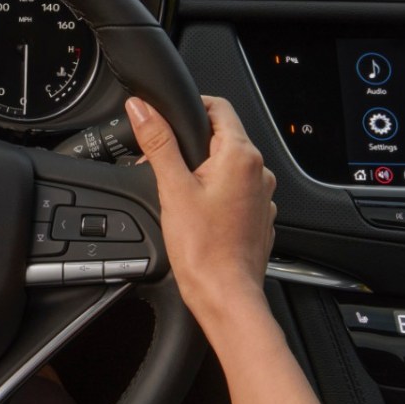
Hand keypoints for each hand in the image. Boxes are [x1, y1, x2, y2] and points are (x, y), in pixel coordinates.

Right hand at [125, 95, 275, 323]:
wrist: (225, 296)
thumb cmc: (203, 250)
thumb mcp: (172, 188)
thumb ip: (158, 142)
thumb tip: (142, 108)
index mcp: (240, 155)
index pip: (218, 107)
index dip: (191, 107)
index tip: (168, 120)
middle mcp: (259, 171)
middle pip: (222, 138)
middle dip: (190, 146)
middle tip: (163, 165)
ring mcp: (262, 195)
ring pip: (228, 167)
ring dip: (203, 172)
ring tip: (178, 195)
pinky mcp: (259, 216)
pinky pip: (236, 192)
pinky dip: (216, 194)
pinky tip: (197, 215)